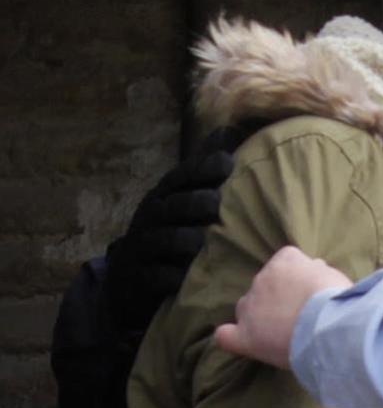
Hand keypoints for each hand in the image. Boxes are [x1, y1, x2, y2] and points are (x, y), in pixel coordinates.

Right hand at [106, 125, 250, 331]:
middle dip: (196, 202)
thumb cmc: (168, 229)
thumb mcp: (181, 196)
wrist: (127, 279)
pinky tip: (186, 277)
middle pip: (176, 205)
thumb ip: (204, 167)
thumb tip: (230, 128)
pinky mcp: (141, 277)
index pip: (183, 176)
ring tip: (203, 240)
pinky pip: (159, 275)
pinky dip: (173, 276)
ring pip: (168, 239)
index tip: (229, 163)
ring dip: (187, 239)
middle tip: (216, 204)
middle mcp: (152, 216)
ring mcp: (144, 246)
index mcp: (165, 194)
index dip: (204, 167)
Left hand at [214, 246, 351, 368]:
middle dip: (277, 295)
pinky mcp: (244, 336)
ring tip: (278, 330)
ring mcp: (250, 308)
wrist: (326, 326)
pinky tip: (238, 340)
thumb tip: (313, 269)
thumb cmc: (336, 298)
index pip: (287, 260)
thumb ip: (317, 271)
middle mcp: (262, 279)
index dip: (297, 275)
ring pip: (246, 307)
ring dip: (258, 314)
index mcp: (285, 261)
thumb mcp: (332, 274)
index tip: (310, 288)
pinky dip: (231, 336)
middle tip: (299, 312)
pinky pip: (226, 335)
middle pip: (264, 284)